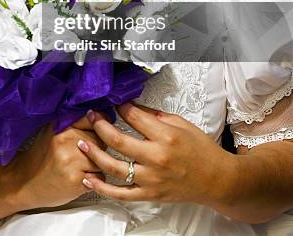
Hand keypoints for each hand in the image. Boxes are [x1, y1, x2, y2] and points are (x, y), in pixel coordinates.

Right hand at [0, 117, 104, 209]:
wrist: (25, 182)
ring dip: (95, 165)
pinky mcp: (75, 180)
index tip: (93, 132)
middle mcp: (66, 140)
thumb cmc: (42, 155)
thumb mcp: (53, 130)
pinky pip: (99, 176)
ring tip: (78, 166)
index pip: (93, 119)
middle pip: (100, 140)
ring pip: (102, 159)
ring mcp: (71, 160)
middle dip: (97, 147)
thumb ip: (74, 121)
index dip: (97, 127)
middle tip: (81, 154)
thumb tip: (100, 115)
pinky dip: (93, 178)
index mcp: (62, 124)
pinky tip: (77, 177)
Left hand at [77, 103, 235, 205]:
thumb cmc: (201, 149)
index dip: (120, 107)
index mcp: (165, 136)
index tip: (113, 102)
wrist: (217, 179)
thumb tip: (130, 106)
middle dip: (99, 125)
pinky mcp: (150, 195)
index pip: (133, 117)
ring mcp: (151, 179)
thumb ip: (153, 115)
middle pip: (118, 140)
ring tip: (81, 142)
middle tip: (90, 116)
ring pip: (114, 167)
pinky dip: (101, 188)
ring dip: (94, 153)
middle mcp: (156, 158)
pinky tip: (88, 177)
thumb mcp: (180, 123)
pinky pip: (120, 194)